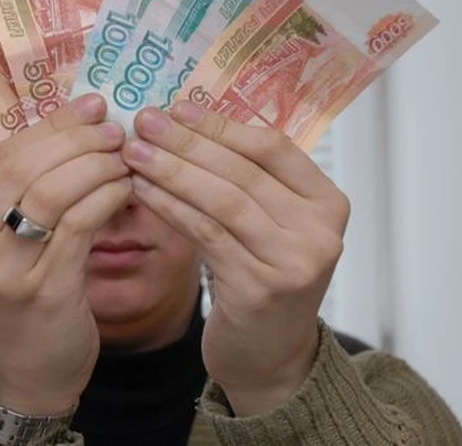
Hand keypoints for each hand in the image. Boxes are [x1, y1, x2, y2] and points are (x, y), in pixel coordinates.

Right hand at [0, 94, 130, 414]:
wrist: (24, 372)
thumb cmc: (18, 296)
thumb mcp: (0, 241)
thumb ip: (20, 190)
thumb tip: (72, 124)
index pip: (1, 155)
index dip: (50, 125)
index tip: (90, 105)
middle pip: (23, 168)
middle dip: (76, 139)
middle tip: (113, 128)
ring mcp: (1, 270)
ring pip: (52, 192)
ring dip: (96, 165)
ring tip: (125, 155)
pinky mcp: (43, 289)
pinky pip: (79, 225)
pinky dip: (107, 196)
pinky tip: (126, 187)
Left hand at [123, 102, 348, 415]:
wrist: (270, 354)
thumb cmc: (262, 275)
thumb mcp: (270, 224)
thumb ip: (246, 179)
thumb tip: (186, 119)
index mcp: (327, 202)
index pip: (272, 148)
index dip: (221, 125)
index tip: (177, 107)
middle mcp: (320, 231)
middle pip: (244, 172)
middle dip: (187, 143)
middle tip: (143, 121)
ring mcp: (294, 263)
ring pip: (223, 201)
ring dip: (172, 171)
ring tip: (133, 151)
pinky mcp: (260, 289)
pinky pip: (206, 235)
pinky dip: (171, 207)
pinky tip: (142, 190)